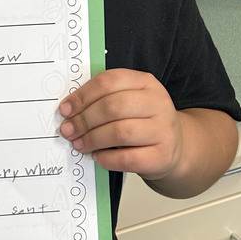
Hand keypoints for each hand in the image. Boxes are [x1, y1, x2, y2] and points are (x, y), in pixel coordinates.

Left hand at [58, 69, 182, 180]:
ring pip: (120, 132)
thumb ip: (104, 99)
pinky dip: (107, 158)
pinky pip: (128, 158)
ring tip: (80, 144)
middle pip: (112, 107)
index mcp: (146, 83)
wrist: (175, 147)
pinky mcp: (162, 156)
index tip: (65, 109)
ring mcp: (163, 130)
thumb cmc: (143, 122)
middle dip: (84, 120)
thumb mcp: (130, 101)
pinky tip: (98, 156)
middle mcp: (158, 103)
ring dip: (93, 139)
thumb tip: (70, 110)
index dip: (82, 96)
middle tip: (68, 130)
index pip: (109, 81)